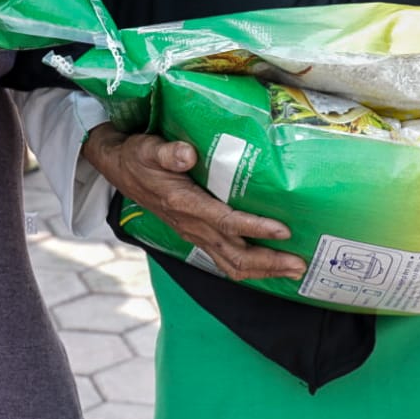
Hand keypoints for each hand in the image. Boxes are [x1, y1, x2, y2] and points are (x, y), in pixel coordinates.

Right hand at [82, 124, 305, 281]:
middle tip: (299, 263)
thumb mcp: (149, 148)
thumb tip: (187, 154)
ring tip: (292, 270)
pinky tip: (267, 266)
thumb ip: (169, 152)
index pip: (226, 222)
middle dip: (268, 262)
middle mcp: (191, 225)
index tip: (283, 230)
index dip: (255, 228)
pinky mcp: (195, 234)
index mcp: (185, 204)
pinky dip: (248, 267)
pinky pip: (224, 259)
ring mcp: (193, 233)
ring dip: (263, 270)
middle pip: (235, 254)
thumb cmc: (139, 156)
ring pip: (231, 263)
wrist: (119, 168)